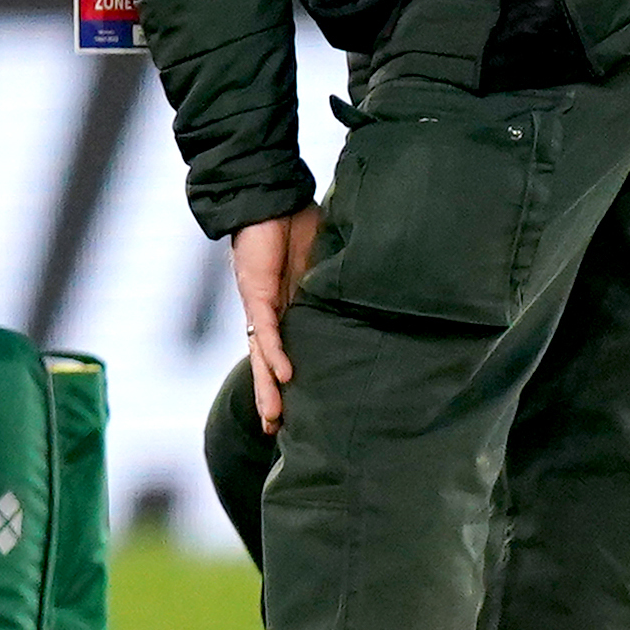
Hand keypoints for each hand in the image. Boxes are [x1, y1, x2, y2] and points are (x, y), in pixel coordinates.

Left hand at [230, 207, 322, 429]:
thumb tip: (372, 299)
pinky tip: (285, 374)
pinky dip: (275, 350)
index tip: (292, 414)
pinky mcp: (256, 290)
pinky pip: (267, 327)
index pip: (285, 353)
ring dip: (268, 387)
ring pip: (261, 354)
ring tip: (274, 418)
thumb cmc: (295, 226)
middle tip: (274, 432)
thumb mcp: (323, 265)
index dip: (285, 383)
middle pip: (267, 364)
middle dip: (271, 398)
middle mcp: (270, 313)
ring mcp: (261, 304)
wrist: (269, 198)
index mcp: (287, 310)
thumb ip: (337, 286)